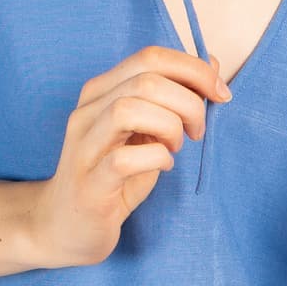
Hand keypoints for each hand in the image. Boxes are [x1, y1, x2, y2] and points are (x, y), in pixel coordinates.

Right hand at [32, 44, 231, 267]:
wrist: (67, 228)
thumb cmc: (113, 178)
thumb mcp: (147, 132)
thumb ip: (173, 98)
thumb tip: (212, 64)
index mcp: (102, 92)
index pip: (150, 57)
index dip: (193, 70)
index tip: (219, 94)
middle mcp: (88, 112)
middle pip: (145, 80)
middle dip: (188, 102)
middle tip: (197, 131)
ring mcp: (84, 147)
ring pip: (129, 110)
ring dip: (170, 127)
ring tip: (177, 147)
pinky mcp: (89, 184)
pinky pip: (123, 160)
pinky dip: (156, 158)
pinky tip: (164, 166)